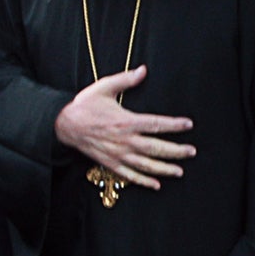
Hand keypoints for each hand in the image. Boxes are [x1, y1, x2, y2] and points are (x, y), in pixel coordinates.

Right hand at [53, 65, 194, 188]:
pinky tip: (156, 185)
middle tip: (191, 152)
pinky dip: (143, 181)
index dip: (174, 125)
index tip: (188, 124)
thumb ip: (126, 80)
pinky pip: (130, 175)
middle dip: (176, 151)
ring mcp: (118, 154)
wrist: (63, 124)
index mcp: (126, 121)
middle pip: (156, 148)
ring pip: (146, 165)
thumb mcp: (104, 87)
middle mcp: (124, 140)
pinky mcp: (110, 163)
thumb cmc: (85, 105)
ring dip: (164, 169)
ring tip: (180, 171)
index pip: (156, 124)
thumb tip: (143, 70)